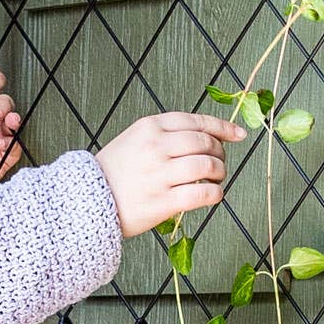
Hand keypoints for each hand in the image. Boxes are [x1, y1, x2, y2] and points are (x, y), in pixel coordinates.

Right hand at [97, 112, 240, 236]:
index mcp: (150, 127)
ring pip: (207, 167)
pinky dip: (215, 194)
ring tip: (215, 179)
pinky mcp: (163, 201)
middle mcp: (156, 147)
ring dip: (219, 173)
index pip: (196, 121)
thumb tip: (204, 138)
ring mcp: (159, 174)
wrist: (85, 201)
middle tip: (219, 163)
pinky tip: (212, 195)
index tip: (238, 134)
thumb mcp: (133, 140)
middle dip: (219, 153)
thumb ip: (164, 135)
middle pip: (205, 143)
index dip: (223, 127)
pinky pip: (202, 194)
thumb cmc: (112, 173)